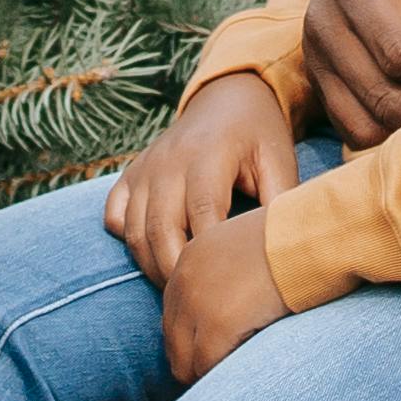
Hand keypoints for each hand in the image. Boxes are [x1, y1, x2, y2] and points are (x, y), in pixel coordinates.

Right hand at [107, 71, 298, 282]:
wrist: (227, 98)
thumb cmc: (259, 136)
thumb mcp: (280, 161)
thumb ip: (280, 202)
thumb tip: (285, 251)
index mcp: (208, 155)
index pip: (202, 214)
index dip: (210, 255)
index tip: (225, 287)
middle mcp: (168, 161)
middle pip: (160, 228)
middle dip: (176, 272)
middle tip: (198, 302)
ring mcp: (144, 168)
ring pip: (134, 231)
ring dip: (152, 266)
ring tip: (179, 291)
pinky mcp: (130, 175)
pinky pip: (115, 218)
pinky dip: (129, 243)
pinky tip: (155, 258)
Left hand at [161, 206, 292, 384]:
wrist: (315, 233)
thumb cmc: (298, 239)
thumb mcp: (249, 247)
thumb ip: (232, 273)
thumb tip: (238, 302)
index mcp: (190, 259)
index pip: (175, 314)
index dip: (194, 338)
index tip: (218, 350)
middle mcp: (184, 280)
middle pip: (173, 341)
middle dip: (196, 361)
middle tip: (226, 370)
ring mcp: (198, 302)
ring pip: (185, 362)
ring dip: (209, 372)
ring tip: (237, 373)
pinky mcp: (218, 323)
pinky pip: (208, 366)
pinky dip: (224, 374)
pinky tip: (246, 368)